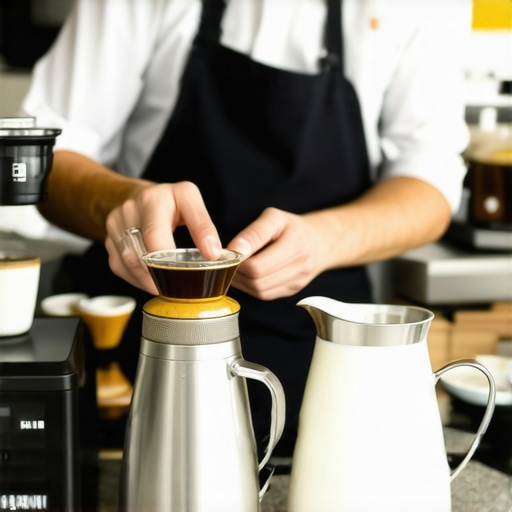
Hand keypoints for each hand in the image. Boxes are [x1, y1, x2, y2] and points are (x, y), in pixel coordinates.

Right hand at [105, 181, 221, 293]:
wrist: (140, 197)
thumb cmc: (169, 202)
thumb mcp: (190, 202)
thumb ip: (203, 225)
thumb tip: (213, 252)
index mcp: (154, 199)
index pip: (155, 235)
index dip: (170, 259)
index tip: (189, 273)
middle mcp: (130, 210)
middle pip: (141, 253)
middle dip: (161, 274)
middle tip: (180, 288)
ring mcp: (115, 226)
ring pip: (129, 263)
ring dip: (150, 280)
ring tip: (169, 287)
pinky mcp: (109, 241)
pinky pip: (120, 267)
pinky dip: (138, 279)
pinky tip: (152, 281)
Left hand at [228, 207, 323, 300]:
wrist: (318, 242)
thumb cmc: (291, 227)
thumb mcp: (274, 217)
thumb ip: (254, 233)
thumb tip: (235, 250)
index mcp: (296, 243)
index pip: (258, 265)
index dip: (237, 262)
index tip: (229, 253)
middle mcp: (300, 264)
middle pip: (257, 280)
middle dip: (238, 271)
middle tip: (231, 260)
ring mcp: (298, 281)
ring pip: (259, 290)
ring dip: (243, 281)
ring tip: (238, 266)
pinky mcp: (293, 290)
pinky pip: (265, 295)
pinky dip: (251, 287)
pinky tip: (248, 275)